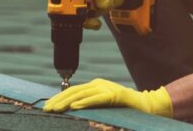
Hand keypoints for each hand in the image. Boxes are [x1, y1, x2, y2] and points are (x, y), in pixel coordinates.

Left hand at [43, 78, 172, 116]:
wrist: (146, 106)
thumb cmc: (124, 107)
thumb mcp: (103, 104)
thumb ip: (90, 103)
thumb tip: (73, 108)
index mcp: (95, 85)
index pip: (73, 91)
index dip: (59, 98)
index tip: (47, 106)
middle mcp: (99, 84)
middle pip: (74, 91)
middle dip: (58, 100)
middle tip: (46, 109)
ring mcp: (106, 88)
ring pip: (82, 95)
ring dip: (66, 102)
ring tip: (55, 109)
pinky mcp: (114, 95)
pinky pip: (96, 99)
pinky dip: (84, 103)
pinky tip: (74, 107)